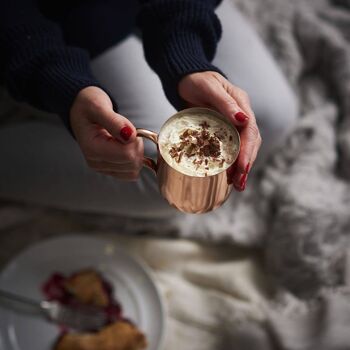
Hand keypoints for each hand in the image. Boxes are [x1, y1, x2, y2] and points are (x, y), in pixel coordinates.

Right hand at [70, 86, 143, 180]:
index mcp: (92, 149)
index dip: (135, 141)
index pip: (127, 154)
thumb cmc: (88, 106)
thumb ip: (114, 122)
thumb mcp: (98, 106)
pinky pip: (130, 173)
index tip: (129, 128)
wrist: (81, 111)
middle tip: (128, 132)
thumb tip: (130, 136)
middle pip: (132, 163)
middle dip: (136, 146)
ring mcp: (102, 168)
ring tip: (125, 139)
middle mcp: (96, 162)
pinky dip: (134, 160)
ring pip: (133, 170)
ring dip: (136, 153)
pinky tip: (126, 147)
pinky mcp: (109, 170)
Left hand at [178, 71, 261, 190]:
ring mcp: (233, 123)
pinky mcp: (223, 131)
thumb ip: (225, 103)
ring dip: (241, 166)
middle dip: (246, 163)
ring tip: (238, 185)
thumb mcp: (209, 87)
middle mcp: (240, 115)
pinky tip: (228, 175)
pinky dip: (231, 162)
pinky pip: (231, 148)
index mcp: (241, 103)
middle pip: (250, 142)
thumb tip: (243, 119)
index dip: (247, 150)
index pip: (250, 130)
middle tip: (240, 183)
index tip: (243, 168)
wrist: (186, 81)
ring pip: (243, 147)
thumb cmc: (196, 80)